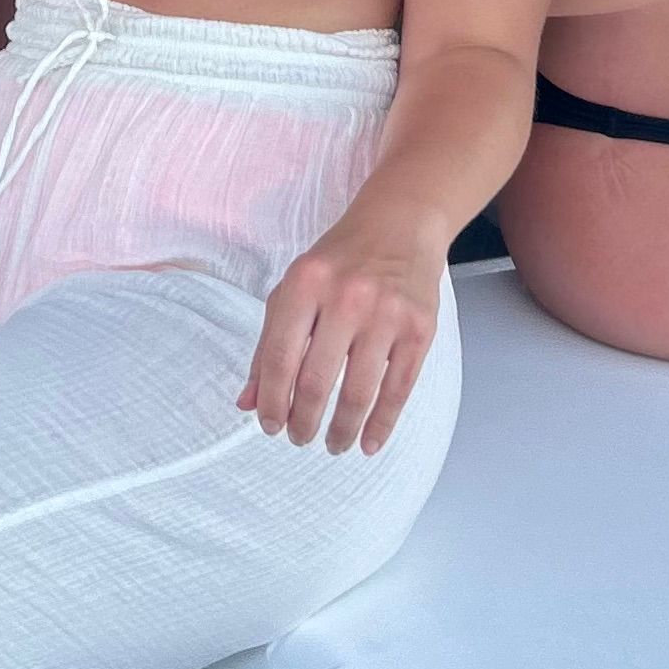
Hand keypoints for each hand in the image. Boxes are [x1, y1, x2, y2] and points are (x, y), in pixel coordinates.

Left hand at [243, 221, 444, 456]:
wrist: (401, 223)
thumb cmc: (340, 260)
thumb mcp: (294, 288)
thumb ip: (269, 343)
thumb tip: (249, 402)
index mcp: (305, 283)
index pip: (280, 358)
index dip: (272, 401)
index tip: (270, 426)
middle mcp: (346, 297)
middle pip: (316, 381)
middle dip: (303, 422)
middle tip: (299, 438)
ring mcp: (387, 314)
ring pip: (359, 393)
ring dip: (341, 430)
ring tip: (332, 445)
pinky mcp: (419, 328)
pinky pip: (398, 389)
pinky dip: (382, 424)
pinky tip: (368, 442)